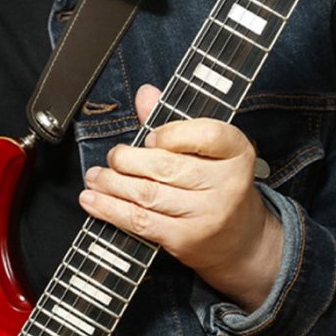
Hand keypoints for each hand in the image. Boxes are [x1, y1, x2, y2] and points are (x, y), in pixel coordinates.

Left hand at [80, 83, 284, 309]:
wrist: (241, 241)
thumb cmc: (219, 186)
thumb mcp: (207, 151)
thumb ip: (175, 122)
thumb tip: (146, 94)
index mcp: (237, 152)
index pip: (207, 135)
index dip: (172, 134)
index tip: (149, 137)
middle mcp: (227, 184)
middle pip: (167, 166)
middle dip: (127, 160)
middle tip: (112, 157)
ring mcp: (208, 214)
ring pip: (148, 194)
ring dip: (112, 184)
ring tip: (95, 177)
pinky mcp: (187, 239)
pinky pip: (142, 221)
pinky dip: (111, 210)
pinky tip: (93, 201)